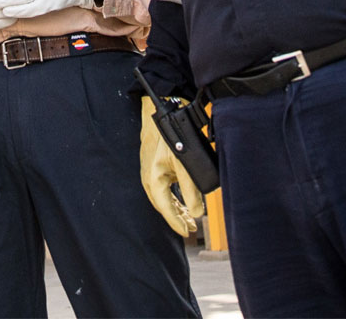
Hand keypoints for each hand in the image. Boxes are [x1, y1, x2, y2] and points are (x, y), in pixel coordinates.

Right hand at [139, 98, 203, 235]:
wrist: (160, 113)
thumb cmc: (170, 136)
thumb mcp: (184, 164)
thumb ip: (191, 190)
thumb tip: (196, 213)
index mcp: (154, 182)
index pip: (166, 210)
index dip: (177, 224)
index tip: (188, 232)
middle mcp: (149, 179)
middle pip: (163, 206)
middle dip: (177, 218)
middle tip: (190, 228)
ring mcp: (150, 172)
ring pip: (163, 197)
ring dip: (175, 207)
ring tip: (188, 216)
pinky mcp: (154, 165)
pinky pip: (163, 187)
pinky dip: (172, 196)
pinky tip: (181, 197)